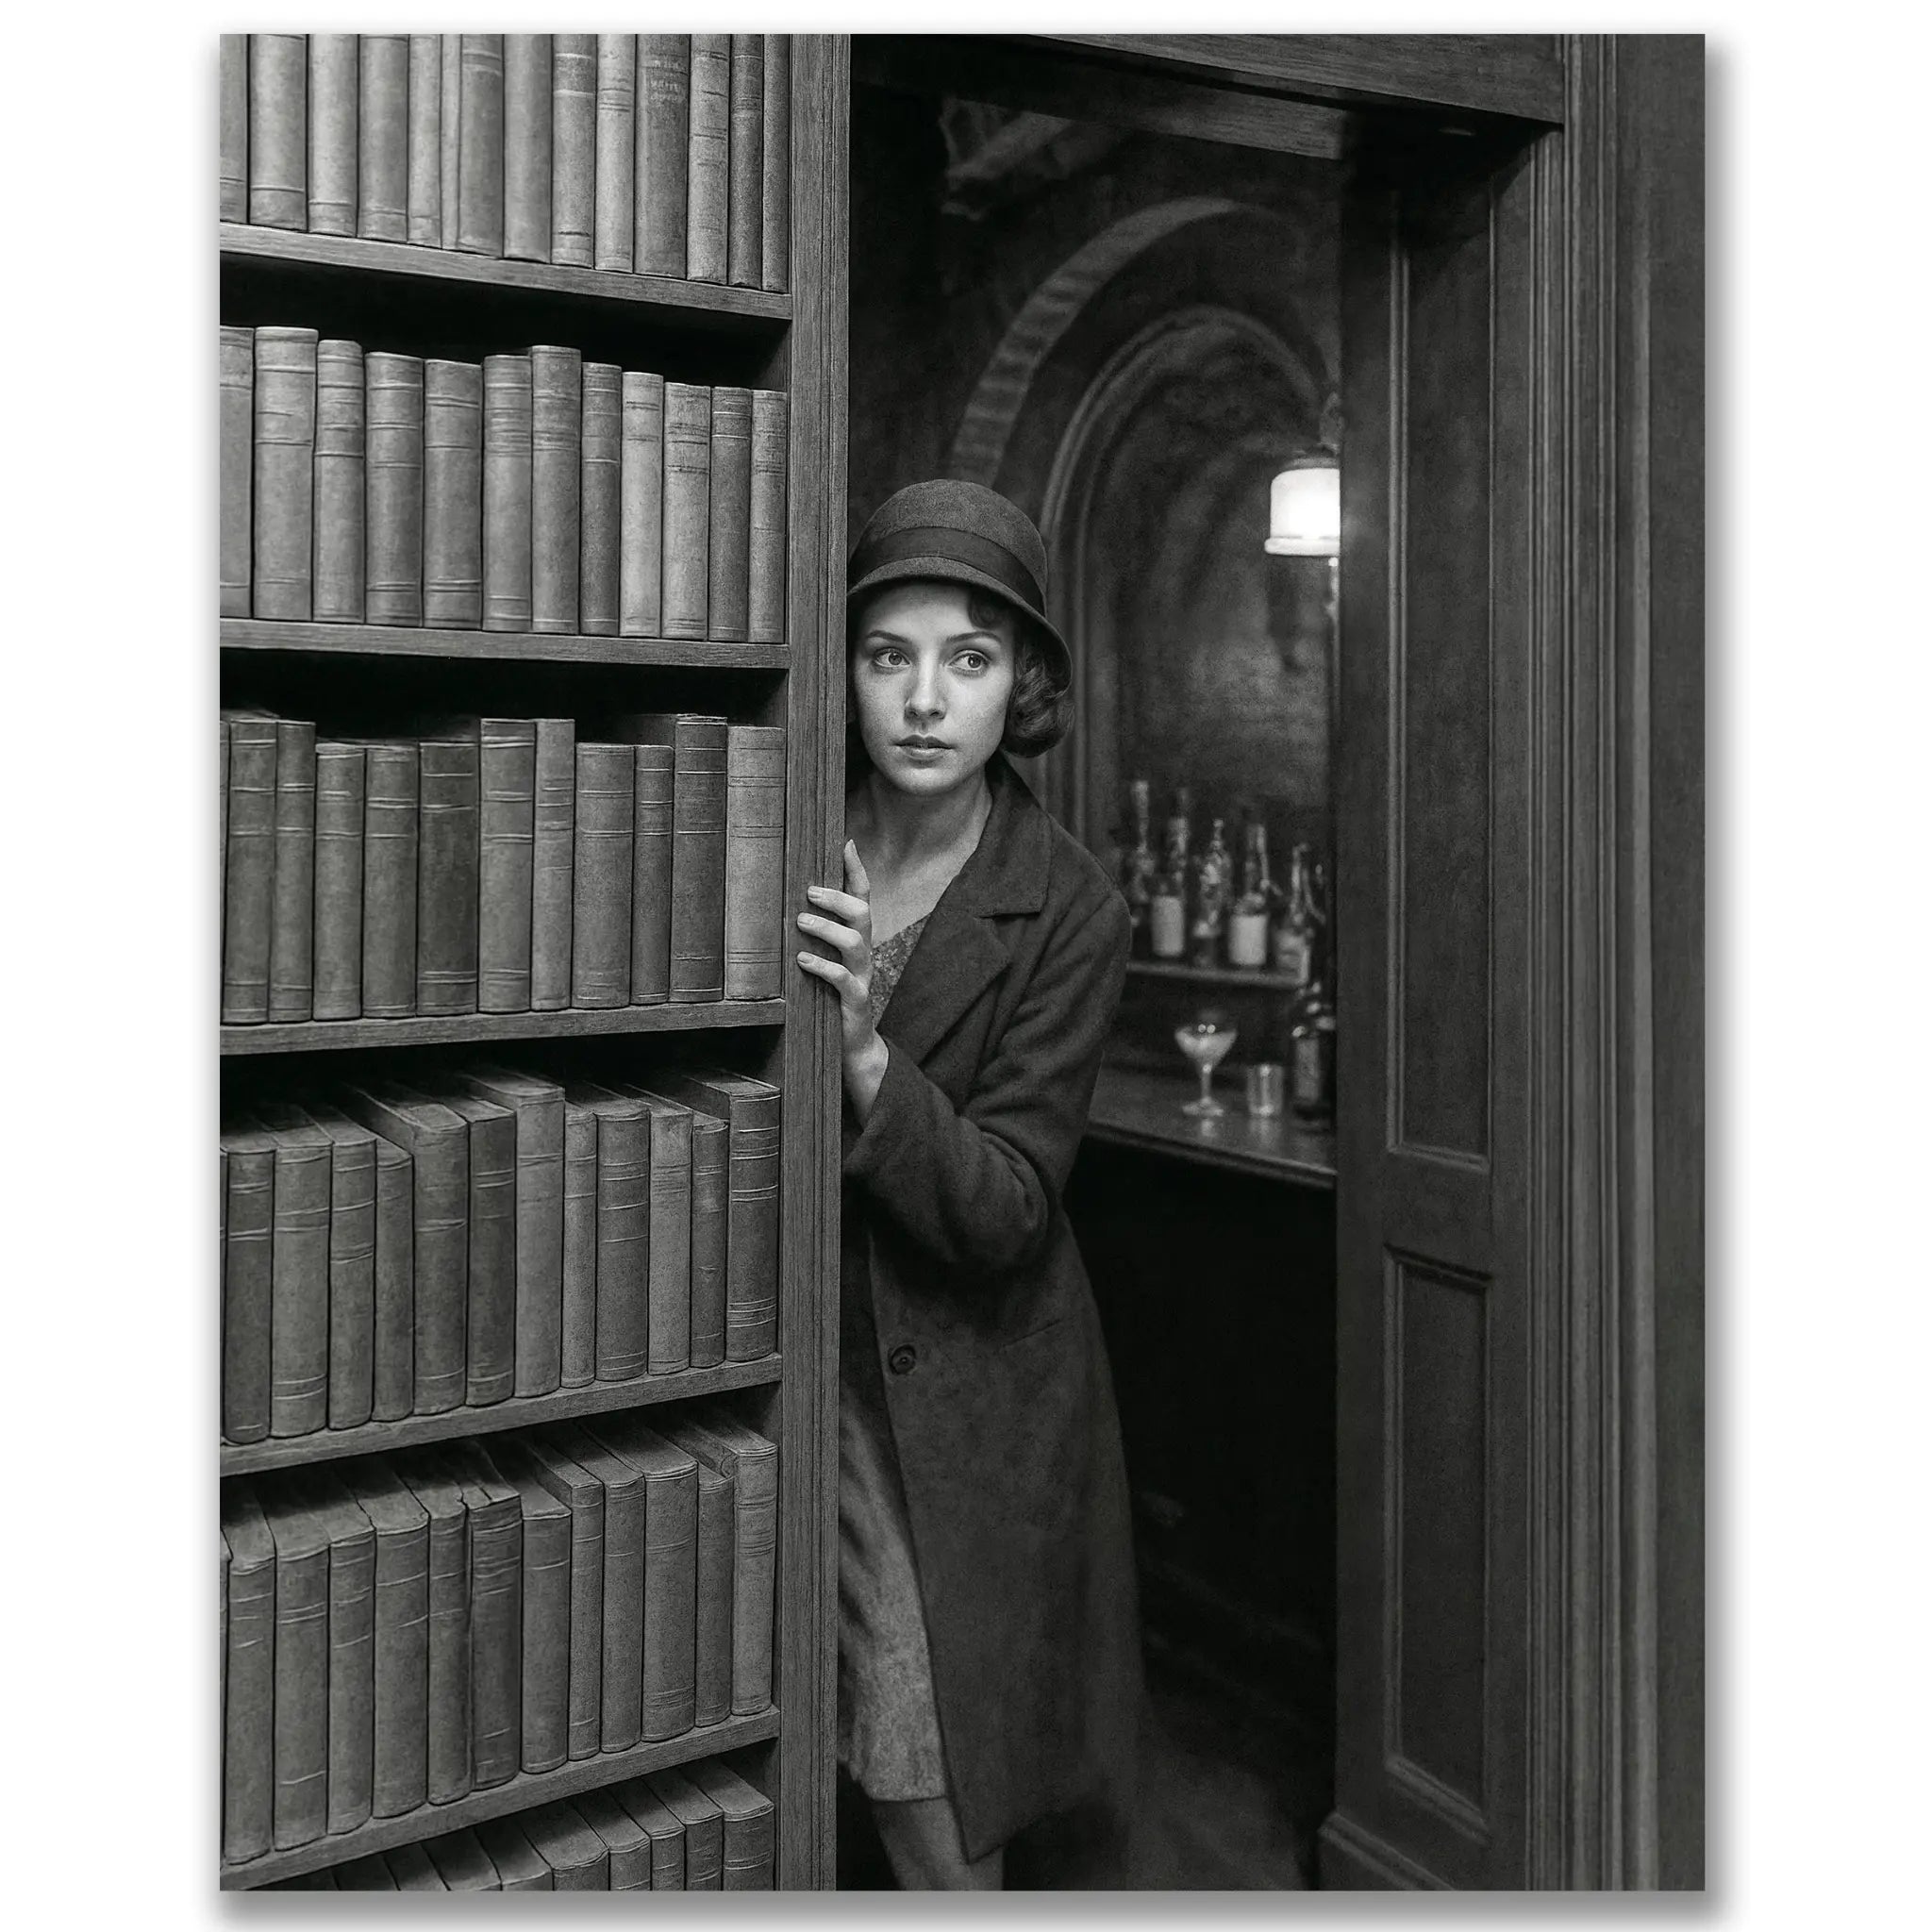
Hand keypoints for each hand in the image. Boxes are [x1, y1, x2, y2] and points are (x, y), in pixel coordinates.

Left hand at [796, 841, 886, 1090]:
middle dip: (837, 898)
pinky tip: (803, 961)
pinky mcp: (855, 1001)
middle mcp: (864, 952)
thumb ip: (814, 933)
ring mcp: (863, 975)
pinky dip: (824, 967)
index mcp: (857, 937)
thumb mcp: (824, 959)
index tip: (845, 841)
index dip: (856, 869)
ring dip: (827, 928)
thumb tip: (782, 900)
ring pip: (855, 942)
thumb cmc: (829, 996)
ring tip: (801, 921)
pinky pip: (845, 979)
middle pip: (863, 913)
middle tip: (808, 891)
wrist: (852, 1045)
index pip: (863, 895)